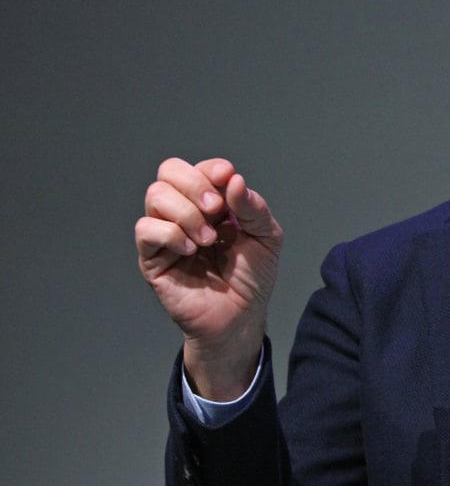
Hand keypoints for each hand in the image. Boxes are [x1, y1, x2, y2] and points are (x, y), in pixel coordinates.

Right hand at [135, 158, 282, 399]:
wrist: (240, 317)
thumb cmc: (252, 278)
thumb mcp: (266, 237)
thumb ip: (252, 207)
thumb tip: (233, 179)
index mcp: (213, 203)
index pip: (200, 169)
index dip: (211, 169)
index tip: (227, 177)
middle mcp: (186, 213)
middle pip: (169, 172)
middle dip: (195, 183)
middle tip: (216, 208)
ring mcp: (166, 234)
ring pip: (156, 195)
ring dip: (187, 212)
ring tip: (208, 239)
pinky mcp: (151, 257)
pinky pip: (146, 229)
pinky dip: (170, 233)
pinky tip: (191, 250)